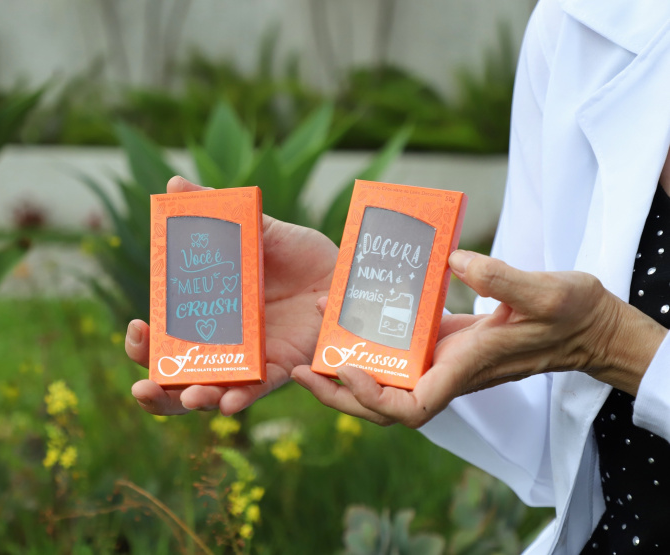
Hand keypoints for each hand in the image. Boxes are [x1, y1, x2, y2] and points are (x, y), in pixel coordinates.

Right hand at [127, 176, 337, 414]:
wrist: (344, 268)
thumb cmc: (296, 254)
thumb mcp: (256, 229)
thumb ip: (215, 213)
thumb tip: (174, 184)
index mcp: (207, 316)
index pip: (163, 342)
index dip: (143, 346)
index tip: (137, 329)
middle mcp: (222, 346)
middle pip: (178, 381)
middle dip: (156, 390)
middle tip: (143, 387)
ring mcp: (249, 361)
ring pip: (213, 394)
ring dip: (196, 400)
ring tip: (189, 398)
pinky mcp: (281, 369)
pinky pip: (258, 391)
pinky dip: (242, 400)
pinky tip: (229, 403)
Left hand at [291, 250, 667, 427]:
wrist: (588, 326)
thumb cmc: (575, 315)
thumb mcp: (548, 292)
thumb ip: (504, 279)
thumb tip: (455, 260)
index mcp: (466, 368)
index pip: (413, 408)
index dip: (375, 398)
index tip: (347, 369)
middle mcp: (447, 371)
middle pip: (384, 404)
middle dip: (339, 395)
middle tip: (300, 370)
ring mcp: (442, 360)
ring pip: (385, 381)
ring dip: (345, 369)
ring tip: (309, 346)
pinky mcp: (442, 342)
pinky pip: (397, 351)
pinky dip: (370, 342)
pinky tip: (346, 314)